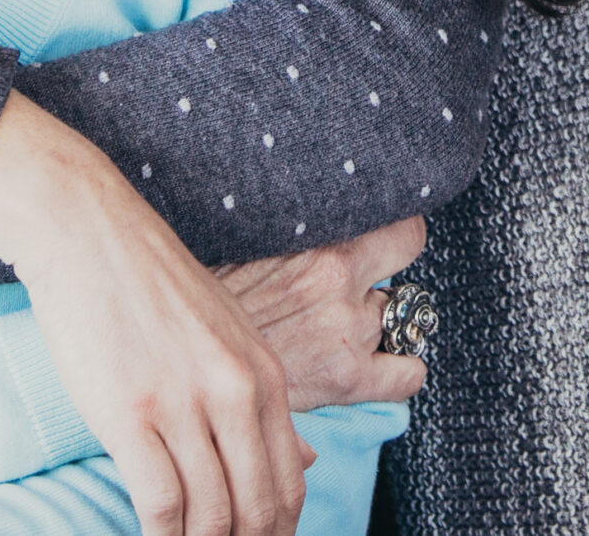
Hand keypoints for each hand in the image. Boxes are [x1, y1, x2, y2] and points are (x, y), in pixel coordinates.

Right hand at [0, 95, 312, 535]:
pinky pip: (160, 503)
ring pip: (210, 515)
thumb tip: (307, 460)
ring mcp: (184, 404)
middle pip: (256, 508)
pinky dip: (160, 535)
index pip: (288, 483)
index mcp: (263, 375)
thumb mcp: (228, 334)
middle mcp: (235, 392)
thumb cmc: (153, 285)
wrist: (90, 235)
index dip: (274, 531)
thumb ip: (262, 399)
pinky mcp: (131, 414)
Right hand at [217, 217, 430, 409]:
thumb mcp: (246, 239)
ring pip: (401, 315)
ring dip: (378, 319)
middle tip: (361, 277)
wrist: (181, 354)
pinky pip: (408, 374)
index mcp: (316, 235)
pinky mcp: (348, 377)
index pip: (392, 213)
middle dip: (387, 263)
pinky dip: (401, 371)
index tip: (379, 227)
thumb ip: (288, 227)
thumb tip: (302, 210)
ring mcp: (348, 329)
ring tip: (342, 327)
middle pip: (403, 248)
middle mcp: (337, 276)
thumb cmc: (202, 296)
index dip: (390, 221)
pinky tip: (379, 367)